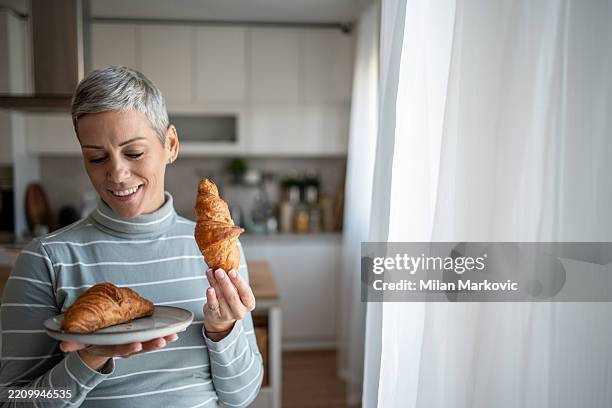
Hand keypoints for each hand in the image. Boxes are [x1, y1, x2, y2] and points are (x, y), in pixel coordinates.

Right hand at [60, 333, 178, 370]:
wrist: (93, 344)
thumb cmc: (89, 336)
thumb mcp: (80, 341)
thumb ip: (73, 343)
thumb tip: (64, 345)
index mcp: (108, 347)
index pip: (118, 349)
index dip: (127, 347)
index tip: (136, 345)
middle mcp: (121, 348)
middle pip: (138, 348)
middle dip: (150, 345)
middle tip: (162, 341)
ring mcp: (130, 345)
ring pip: (147, 345)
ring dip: (160, 341)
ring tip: (172, 336)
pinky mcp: (137, 340)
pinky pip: (151, 339)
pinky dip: (164, 336)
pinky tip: (176, 332)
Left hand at [204, 268, 255, 340]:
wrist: (221, 316)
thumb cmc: (231, 299)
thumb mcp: (237, 291)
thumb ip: (234, 280)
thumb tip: (227, 262)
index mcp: (249, 303)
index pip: (245, 292)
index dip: (238, 281)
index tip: (232, 271)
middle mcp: (240, 311)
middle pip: (232, 296)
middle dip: (225, 282)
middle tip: (219, 271)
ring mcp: (228, 315)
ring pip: (221, 297)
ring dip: (214, 283)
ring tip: (210, 272)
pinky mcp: (216, 316)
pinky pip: (213, 305)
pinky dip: (211, 296)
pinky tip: (209, 288)